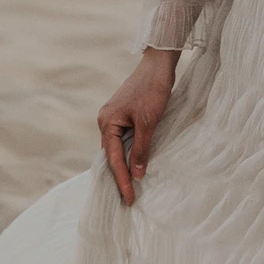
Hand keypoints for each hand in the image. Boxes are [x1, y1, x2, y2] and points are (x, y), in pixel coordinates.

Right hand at [97, 48, 178, 204]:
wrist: (158, 64)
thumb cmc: (153, 90)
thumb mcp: (148, 123)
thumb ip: (141, 149)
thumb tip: (136, 175)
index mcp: (107, 122)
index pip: (114, 160)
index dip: (122, 181)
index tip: (129, 199)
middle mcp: (105, 120)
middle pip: (111, 155)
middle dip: (120, 176)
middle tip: (128, 199)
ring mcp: (113, 116)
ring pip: (117, 147)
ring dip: (124, 165)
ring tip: (131, 186)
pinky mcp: (123, 113)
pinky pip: (123, 139)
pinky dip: (128, 152)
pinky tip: (135, 162)